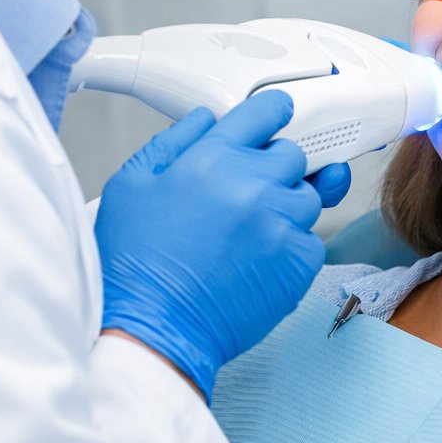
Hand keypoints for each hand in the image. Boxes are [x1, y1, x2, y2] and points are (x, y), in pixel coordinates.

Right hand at [95, 90, 326, 398]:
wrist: (151, 330)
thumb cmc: (132, 265)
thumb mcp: (130, 186)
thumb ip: (172, 142)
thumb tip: (205, 118)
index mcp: (212, 159)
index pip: (265, 112)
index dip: (273, 112)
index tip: (277, 118)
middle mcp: (254, 184)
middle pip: (292, 155)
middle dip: (273, 169)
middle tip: (245, 195)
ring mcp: (282, 222)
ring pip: (307, 196)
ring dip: (284, 207)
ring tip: (246, 235)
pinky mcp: (300, 260)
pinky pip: (311, 238)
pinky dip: (290, 246)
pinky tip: (256, 262)